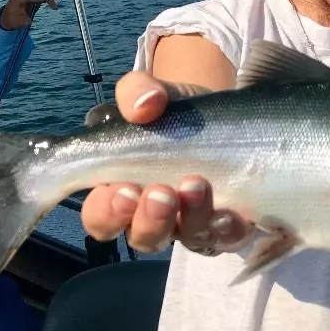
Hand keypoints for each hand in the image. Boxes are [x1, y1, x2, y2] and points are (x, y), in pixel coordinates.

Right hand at [80, 72, 250, 252]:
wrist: (224, 113)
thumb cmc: (173, 113)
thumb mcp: (152, 93)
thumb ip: (135, 91)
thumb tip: (144, 104)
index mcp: (122, 191)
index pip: (100, 217)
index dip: (107, 211)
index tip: (123, 188)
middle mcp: (155, 216)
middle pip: (141, 237)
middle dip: (148, 219)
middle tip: (159, 192)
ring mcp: (193, 223)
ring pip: (187, 239)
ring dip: (190, 216)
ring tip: (196, 183)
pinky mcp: (228, 224)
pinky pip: (228, 238)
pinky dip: (226, 228)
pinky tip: (228, 211)